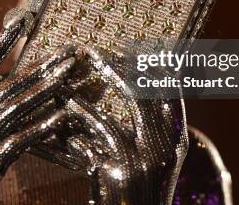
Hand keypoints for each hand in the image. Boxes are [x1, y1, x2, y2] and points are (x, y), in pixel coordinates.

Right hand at [0, 0, 79, 204]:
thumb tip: (25, 87)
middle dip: (42, 66)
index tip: (22, 19)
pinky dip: (42, 127)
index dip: (3, 42)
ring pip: (16, 108)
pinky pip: (19, 140)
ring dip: (46, 89)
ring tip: (69, 74)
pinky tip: (62, 116)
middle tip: (69, 52)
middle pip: (8, 84)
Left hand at [63, 46, 188, 204]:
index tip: (132, 48)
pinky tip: (63, 133)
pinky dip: (73, 140)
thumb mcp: (160, 159)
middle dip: (113, 70)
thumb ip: (151, 127)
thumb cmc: (146, 191)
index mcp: (176, 141)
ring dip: (79, 106)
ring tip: (62, 93)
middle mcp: (162, 149)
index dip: (149, 66)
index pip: (169, 91)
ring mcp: (139, 163)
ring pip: (104, 123)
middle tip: (93, 54)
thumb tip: (136, 83)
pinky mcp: (115, 176)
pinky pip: (87, 149)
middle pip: (137, 97)